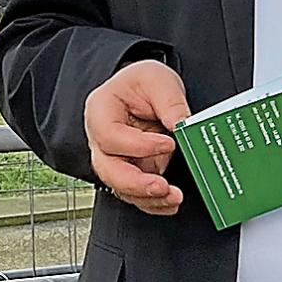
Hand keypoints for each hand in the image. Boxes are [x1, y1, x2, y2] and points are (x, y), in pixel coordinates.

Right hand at [84, 60, 189, 213]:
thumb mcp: (157, 79)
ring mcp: (114, 160)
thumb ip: (170, 101)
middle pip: (108, 170)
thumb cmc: (141, 84)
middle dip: (136, 184)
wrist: (143, 93)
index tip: (168, 143)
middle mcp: (101, 140)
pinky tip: (170, 202)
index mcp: (100, 111)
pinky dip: (153, 203)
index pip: (110, 136)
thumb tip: (181, 123)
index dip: (138, 145)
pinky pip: (136, 195)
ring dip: (148, 198)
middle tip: (162, 186)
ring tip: (174, 197)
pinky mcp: (130, 173)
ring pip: (122, 188)